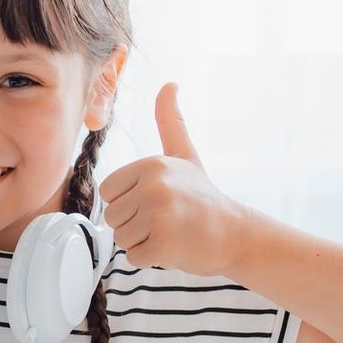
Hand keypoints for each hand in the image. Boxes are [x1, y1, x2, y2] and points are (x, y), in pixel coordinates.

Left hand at [101, 83, 242, 274]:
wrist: (234, 234)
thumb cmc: (203, 197)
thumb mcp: (184, 155)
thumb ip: (171, 121)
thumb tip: (169, 84)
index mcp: (151, 165)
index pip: (108, 192)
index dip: (128, 202)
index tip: (157, 201)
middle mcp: (153, 186)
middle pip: (112, 217)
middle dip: (135, 225)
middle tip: (166, 220)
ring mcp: (159, 215)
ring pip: (121, 238)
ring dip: (142, 242)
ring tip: (170, 232)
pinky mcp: (163, 244)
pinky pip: (134, 257)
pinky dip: (151, 259)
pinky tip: (174, 247)